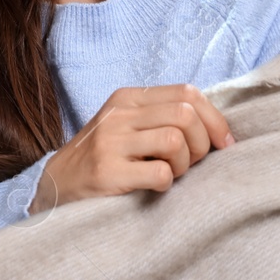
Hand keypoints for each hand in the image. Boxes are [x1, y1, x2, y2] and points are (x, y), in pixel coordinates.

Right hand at [29, 84, 232, 214]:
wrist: (56, 186)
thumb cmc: (104, 158)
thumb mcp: (126, 126)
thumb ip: (161, 117)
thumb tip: (216, 126)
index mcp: (128, 98)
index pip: (187, 92)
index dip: (215, 119)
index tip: (223, 144)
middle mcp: (119, 115)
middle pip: (185, 114)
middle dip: (201, 143)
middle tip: (192, 163)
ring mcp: (111, 142)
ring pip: (175, 140)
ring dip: (184, 164)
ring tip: (171, 174)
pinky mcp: (107, 172)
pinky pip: (159, 173)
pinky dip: (167, 183)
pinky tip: (154, 186)